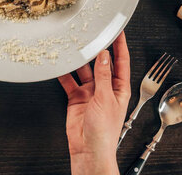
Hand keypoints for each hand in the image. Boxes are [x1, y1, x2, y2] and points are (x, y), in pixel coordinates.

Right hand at [58, 32, 130, 174]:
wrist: (89, 150)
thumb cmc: (104, 132)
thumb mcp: (106, 98)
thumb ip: (103, 76)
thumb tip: (103, 56)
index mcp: (120, 88)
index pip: (121, 61)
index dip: (120, 46)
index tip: (118, 31)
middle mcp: (105, 88)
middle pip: (101, 63)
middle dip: (97, 50)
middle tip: (93, 34)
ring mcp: (90, 92)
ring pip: (84, 70)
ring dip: (79, 60)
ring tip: (74, 46)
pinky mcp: (76, 98)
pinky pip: (69, 81)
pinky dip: (64, 73)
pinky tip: (61, 64)